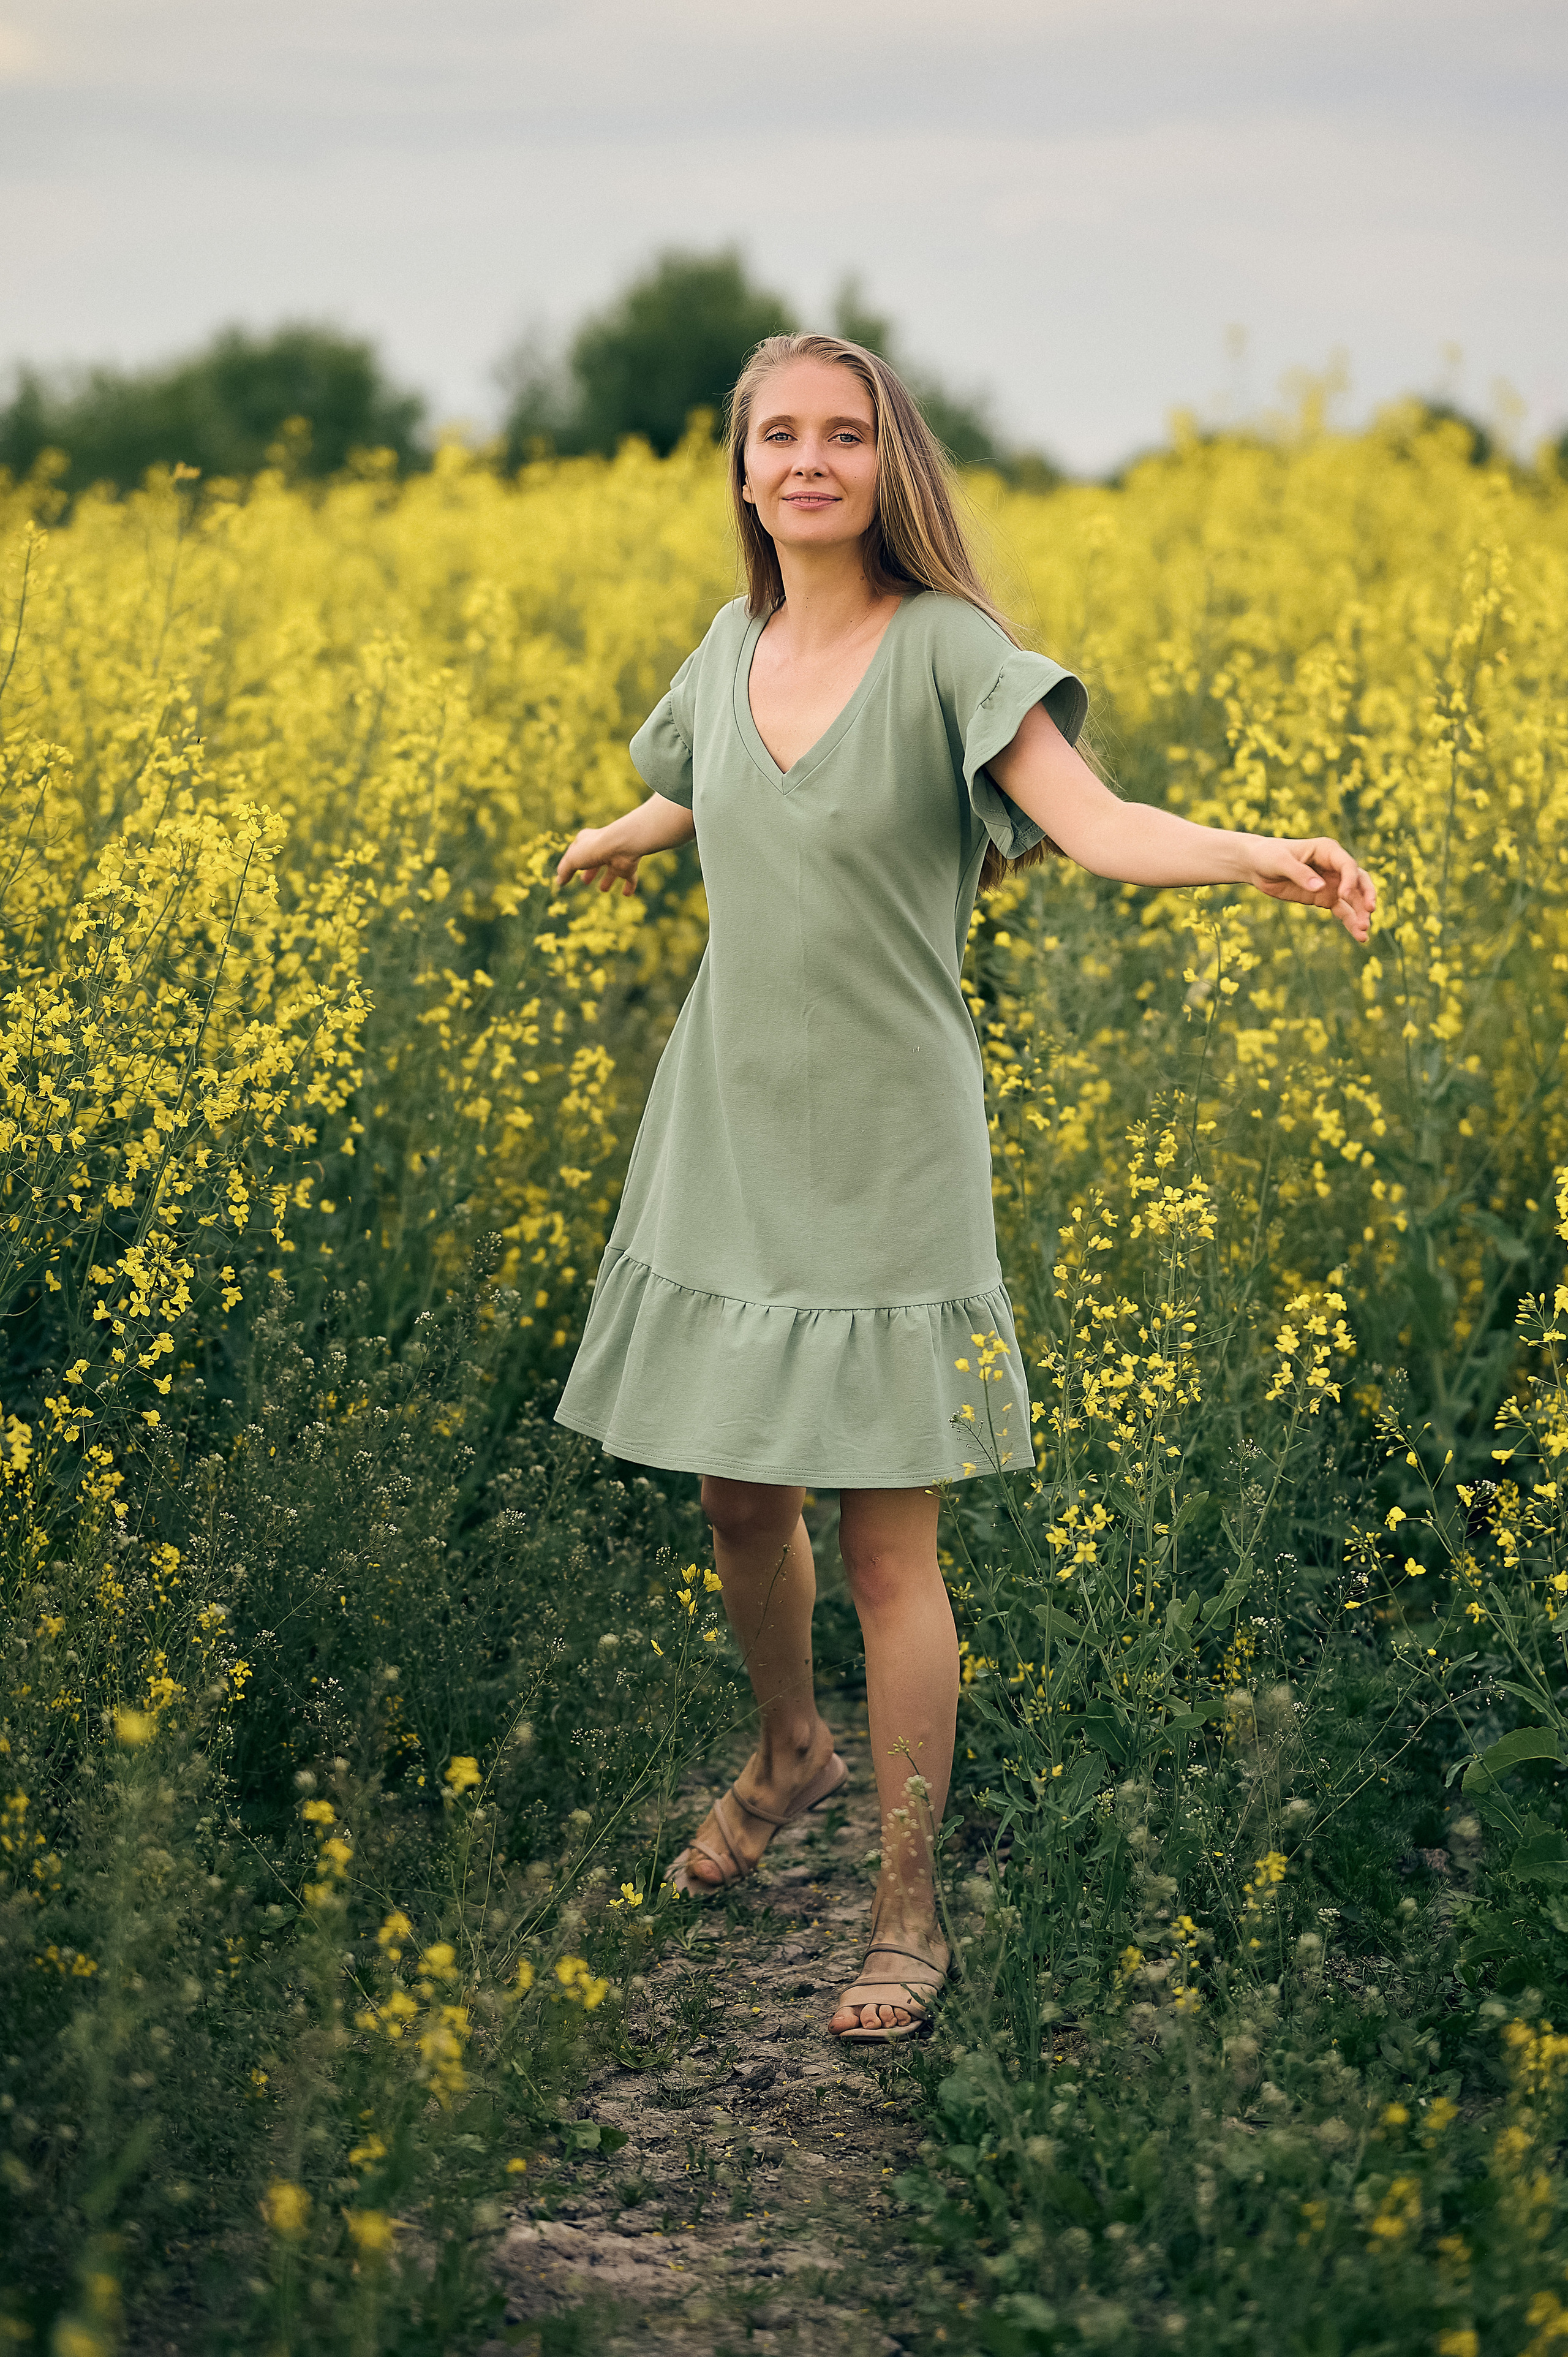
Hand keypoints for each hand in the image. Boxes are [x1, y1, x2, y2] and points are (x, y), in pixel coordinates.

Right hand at [555, 827, 640, 895]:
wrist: (621, 846)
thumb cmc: (594, 849)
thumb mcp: (573, 860)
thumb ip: (565, 871)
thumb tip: (559, 882)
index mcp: (587, 841)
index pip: (577, 850)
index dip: (571, 861)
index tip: (567, 872)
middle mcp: (602, 848)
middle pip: (595, 861)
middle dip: (590, 871)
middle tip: (585, 881)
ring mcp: (616, 858)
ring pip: (612, 870)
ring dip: (608, 879)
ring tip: (603, 889)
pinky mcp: (628, 867)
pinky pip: (630, 878)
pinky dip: (629, 886)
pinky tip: (626, 894)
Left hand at [1249, 835, 1375, 943]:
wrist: (1257, 865)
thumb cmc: (1269, 856)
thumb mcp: (1281, 862)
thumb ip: (1300, 873)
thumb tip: (1320, 887)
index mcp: (1327, 850)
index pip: (1347, 865)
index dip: (1349, 880)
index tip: (1343, 895)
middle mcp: (1335, 866)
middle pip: (1359, 881)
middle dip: (1366, 896)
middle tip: (1370, 912)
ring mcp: (1332, 883)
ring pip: (1353, 899)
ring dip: (1360, 914)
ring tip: (1363, 932)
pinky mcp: (1325, 897)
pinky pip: (1342, 910)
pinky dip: (1350, 922)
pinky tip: (1359, 936)